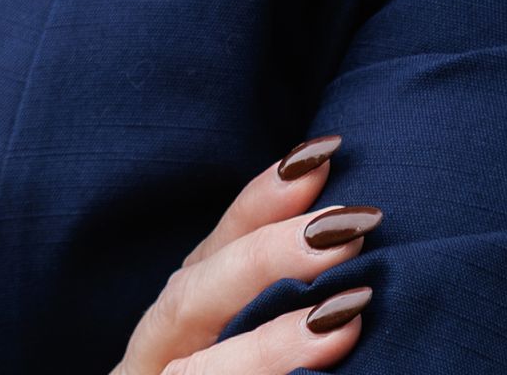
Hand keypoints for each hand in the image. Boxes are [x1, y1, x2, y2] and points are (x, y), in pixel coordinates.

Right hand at [111, 133, 376, 372]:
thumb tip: (359, 240)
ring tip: (344, 319)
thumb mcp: (234, 346)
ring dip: (264, 348)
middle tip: (347, 228)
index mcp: (172, 336)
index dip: (256, 202)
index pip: (207, 255)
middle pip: (187, 302)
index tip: (323, 154)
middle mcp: (147, 369)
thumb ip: (282, 315)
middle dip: (262, 259)